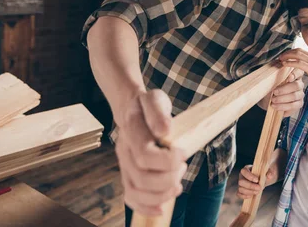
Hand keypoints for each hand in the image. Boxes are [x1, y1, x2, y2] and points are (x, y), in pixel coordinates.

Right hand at [115, 89, 187, 215]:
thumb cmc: (147, 105)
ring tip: (178, 183)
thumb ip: (158, 112)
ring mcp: (124, 165)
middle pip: (142, 178)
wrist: (132, 109)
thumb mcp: (155, 99)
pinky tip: (162, 208)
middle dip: (168, 179)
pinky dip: (146, 208)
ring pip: (135, 192)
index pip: (145, 155)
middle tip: (183, 167)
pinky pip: (131, 198)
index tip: (183, 153)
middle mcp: (124, 151)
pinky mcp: (128, 175)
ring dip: (161, 195)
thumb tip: (165, 131)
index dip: (167, 160)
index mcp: (131, 132)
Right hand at [237, 163, 278, 198]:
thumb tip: (269, 176)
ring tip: (257, 192)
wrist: (263, 179)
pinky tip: (251, 196)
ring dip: (249, 192)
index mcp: (247, 168)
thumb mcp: (268, 171)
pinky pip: (239, 194)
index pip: (244, 171)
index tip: (257, 180)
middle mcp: (242, 176)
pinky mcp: (241, 190)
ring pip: (240, 189)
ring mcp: (241, 184)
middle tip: (259, 188)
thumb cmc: (264, 174)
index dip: (249, 176)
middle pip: (241, 181)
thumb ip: (270, 172)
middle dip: (250, 186)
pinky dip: (244, 196)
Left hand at [258, 68, 304, 116]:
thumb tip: (273, 75)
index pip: (299, 71)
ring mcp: (300, 94)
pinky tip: (275, 106)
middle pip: (297, 85)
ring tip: (273, 100)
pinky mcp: (298, 104)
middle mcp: (299, 84)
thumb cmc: (270, 87)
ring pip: (295, 96)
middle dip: (284, 89)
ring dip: (282, 98)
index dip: (295, 74)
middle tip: (274, 92)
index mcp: (294, 74)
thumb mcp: (270, 81)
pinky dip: (283, 106)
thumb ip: (274, 77)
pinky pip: (293, 105)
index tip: (288, 78)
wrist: (267, 100)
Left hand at [278, 49, 307, 99]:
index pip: (301, 51)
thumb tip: (305, 70)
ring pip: (298, 55)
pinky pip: (299, 63)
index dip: (291, 52)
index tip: (284, 56)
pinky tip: (284, 65)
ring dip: (287, 56)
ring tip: (280, 60)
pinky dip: (290, 63)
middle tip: (280, 57)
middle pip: (298, 50)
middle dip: (287, 52)